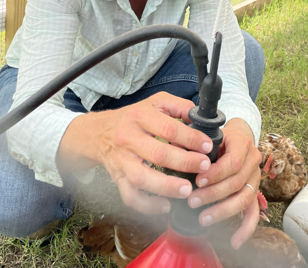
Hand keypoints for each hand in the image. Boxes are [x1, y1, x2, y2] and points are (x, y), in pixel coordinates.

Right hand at [58, 92, 212, 214]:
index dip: (190, 138)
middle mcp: (128, 137)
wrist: (100, 131)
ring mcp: (121, 160)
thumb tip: (201, 117)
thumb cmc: (134, 117)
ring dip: (166, 186)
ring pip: (142, 178)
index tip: (207, 145)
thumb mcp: (156, 102)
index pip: (168, 128)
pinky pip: (130, 196)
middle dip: (184, 162)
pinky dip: (147, 205)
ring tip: (187, 190)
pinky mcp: (117, 177)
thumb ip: (179, 106)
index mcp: (140, 116)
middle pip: (157, 153)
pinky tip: (165, 205)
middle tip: (204, 166)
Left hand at [187, 118, 261, 248]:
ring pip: (244, 199)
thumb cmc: (218, 137)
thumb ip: (193, 141)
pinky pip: (253, 212)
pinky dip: (245, 229)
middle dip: (213, 194)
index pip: (233, 162)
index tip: (197, 181)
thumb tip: (174, 149)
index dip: (215, 174)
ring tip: (203, 219)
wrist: (236, 138)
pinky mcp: (254, 192)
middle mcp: (252, 160)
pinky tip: (234, 242)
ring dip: (223, 211)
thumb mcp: (208, 134)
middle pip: (237, 182)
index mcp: (242, 143)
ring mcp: (255, 178)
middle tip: (192, 201)